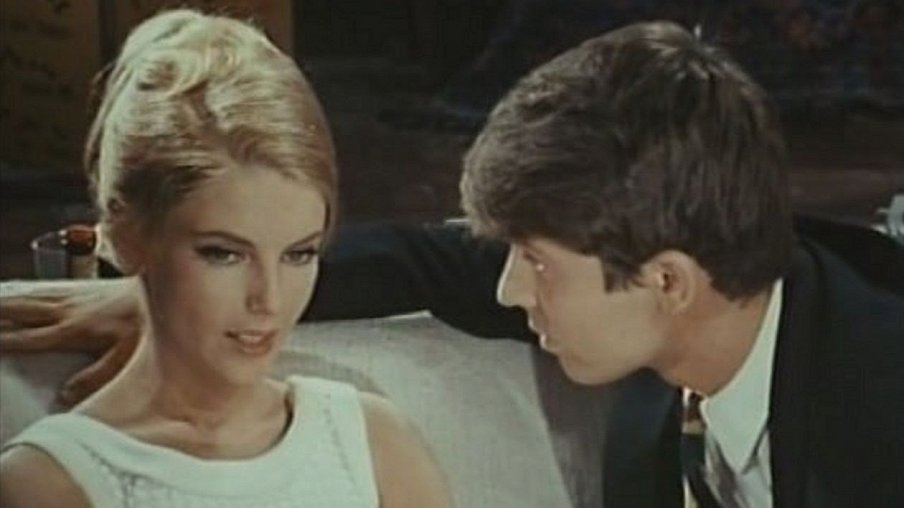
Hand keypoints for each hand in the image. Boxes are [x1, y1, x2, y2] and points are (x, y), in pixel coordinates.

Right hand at [0, 278, 144, 404]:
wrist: (169, 287)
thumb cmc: (148, 324)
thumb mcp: (127, 356)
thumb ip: (97, 376)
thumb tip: (67, 395)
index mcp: (74, 330)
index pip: (27, 339)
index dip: (1, 342)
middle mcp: (68, 311)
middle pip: (20, 312)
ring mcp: (74, 298)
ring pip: (29, 298)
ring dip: (5, 300)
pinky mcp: (83, 289)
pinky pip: (45, 289)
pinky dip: (24, 290)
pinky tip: (15, 290)